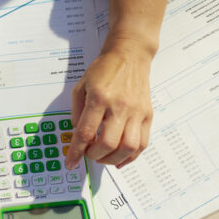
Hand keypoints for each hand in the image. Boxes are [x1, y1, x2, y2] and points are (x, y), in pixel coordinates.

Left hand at [65, 47, 152, 168]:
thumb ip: (77, 112)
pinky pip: (142, 143)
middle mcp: (119, 106)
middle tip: (88, 154)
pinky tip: (120, 159)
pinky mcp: (147, 115)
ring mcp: (136, 112)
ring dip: (113, 159)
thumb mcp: (81, 86)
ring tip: (103, 157)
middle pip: (108, 143)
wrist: (130, 55)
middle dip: (94, 156)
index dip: (76, 151)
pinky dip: (131, 156)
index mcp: (99, 98)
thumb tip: (78, 135)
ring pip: (128, 147)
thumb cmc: (104, 70)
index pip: (86, 132)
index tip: (70, 162)